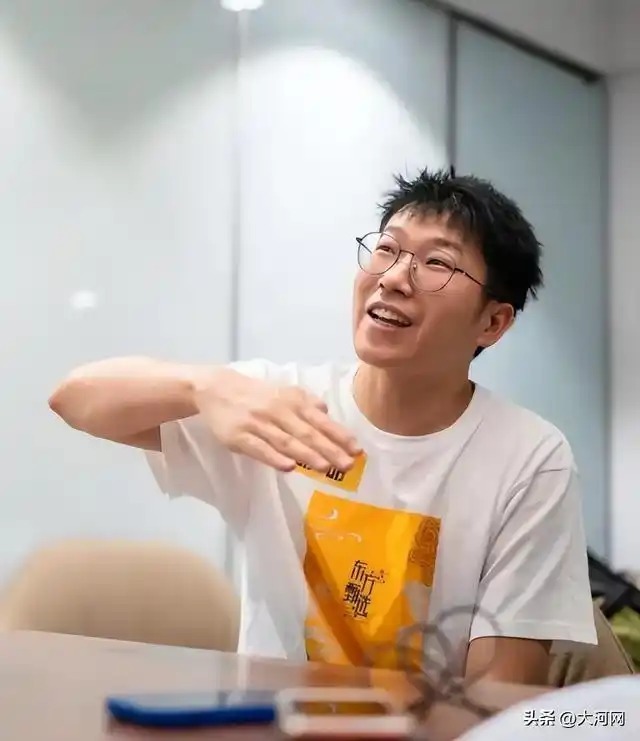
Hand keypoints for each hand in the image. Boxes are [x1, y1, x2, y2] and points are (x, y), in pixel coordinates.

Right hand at [194, 368, 361, 472]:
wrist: (216, 388)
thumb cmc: (256, 394)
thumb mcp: (283, 392)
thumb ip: (306, 402)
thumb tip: (327, 413)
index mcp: (292, 401)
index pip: (320, 420)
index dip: (339, 435)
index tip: (357, 449)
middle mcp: (278, 411)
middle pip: (307, 433)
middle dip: (329, 449)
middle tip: (348, 465)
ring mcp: (258, 424)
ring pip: (286, 442)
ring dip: (307, 455)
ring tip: (326, 468)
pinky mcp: (239, 437)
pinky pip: (259, 449)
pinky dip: (274, 458)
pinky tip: (289, 467)